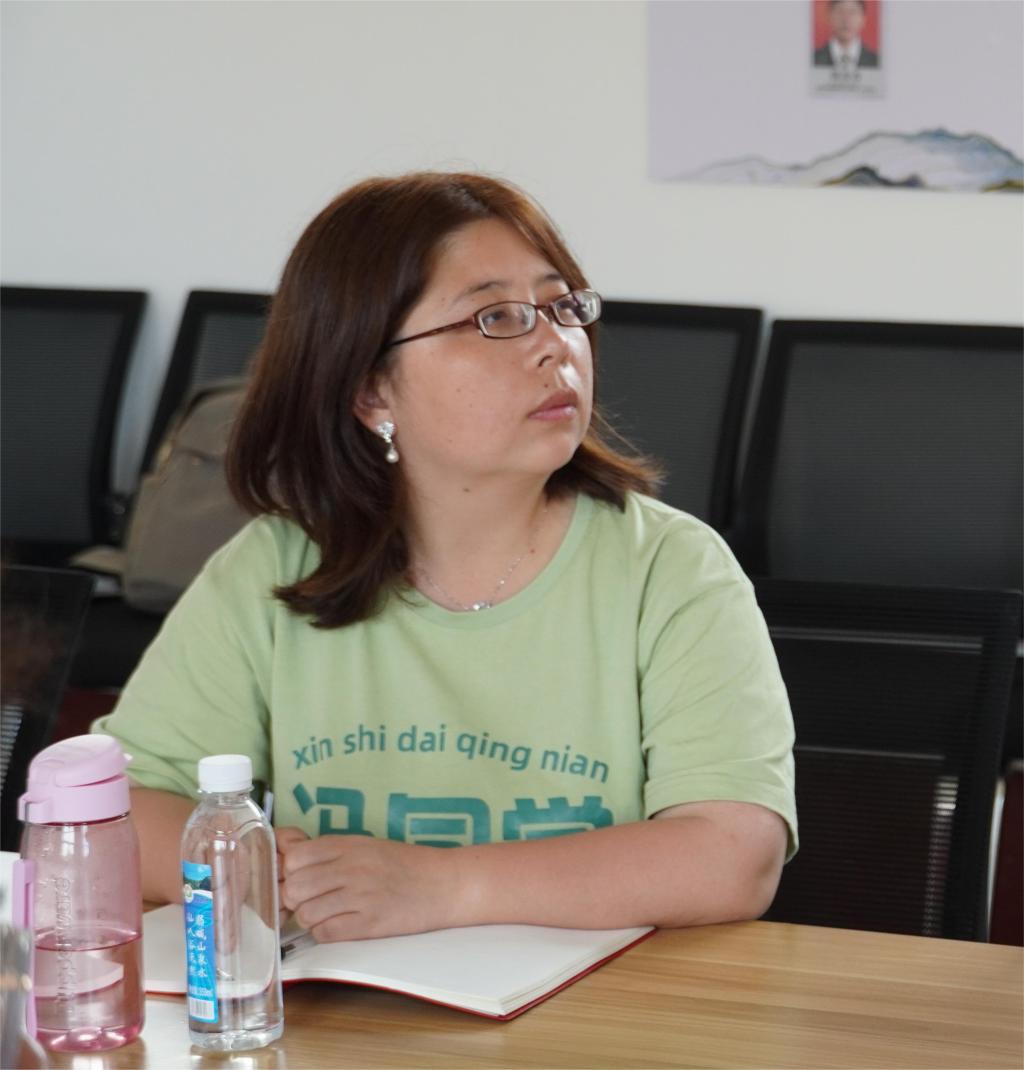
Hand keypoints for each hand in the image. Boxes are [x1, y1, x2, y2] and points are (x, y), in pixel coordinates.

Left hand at [279, 835, 459, 940]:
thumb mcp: (365, 845)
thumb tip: (286, 853)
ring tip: (327, 913)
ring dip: (310, 918)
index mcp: (348, 845)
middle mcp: (351, 867)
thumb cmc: (403, 864)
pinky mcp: (369, 923)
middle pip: (294, 888)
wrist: (443, 883)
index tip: (298, 878)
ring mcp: (360, 896)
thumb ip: (328, 851)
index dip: (290, 872)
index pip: (295, 857)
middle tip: (310, 900)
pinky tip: (339, 925)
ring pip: (306, 913)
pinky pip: (326, 933)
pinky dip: (325, 932)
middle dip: (295, 899)